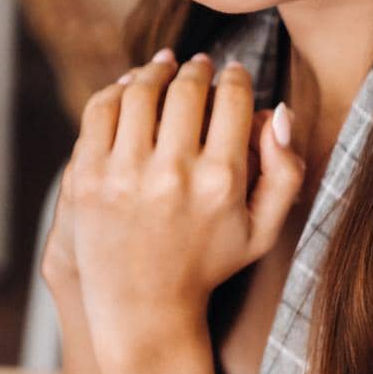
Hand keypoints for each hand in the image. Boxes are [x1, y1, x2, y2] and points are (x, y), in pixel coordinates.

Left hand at [64, 49, 306, 362]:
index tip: (233, 73)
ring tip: (165, 67)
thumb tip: (278, 110)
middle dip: (196, 71)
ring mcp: (123, 175)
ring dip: (155, 72)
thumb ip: (286, 171)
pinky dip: (117, 89)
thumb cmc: (208, 263)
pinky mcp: (86, 177)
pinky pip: (100, 110)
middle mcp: (172, 175)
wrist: (142, 307)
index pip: (232, 100)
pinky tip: (130, 86)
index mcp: (221, 182)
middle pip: (186, 90)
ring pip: (140, 93)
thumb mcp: (263, 230)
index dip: (235, 78)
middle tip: (198, 66)